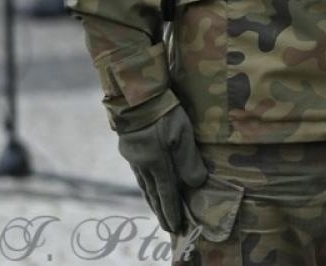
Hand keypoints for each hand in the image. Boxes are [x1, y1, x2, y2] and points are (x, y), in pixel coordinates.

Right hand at [116, 106, 207, 234]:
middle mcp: (142, 165)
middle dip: (162, 211)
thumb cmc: (164, 113)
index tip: (176, 227)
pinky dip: (145, 186)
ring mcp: (134, 158)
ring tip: (158, 212)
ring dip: (152, 200)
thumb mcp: (182, 134)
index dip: (172, 210)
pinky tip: (147, 187)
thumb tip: (196, 185)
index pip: (166, 193)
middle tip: (168, 227)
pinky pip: (139, 175)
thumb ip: (189, 160)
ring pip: (144, 185)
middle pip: (153, 194)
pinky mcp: (130, 149)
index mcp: (156, 163)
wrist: (136, 97)